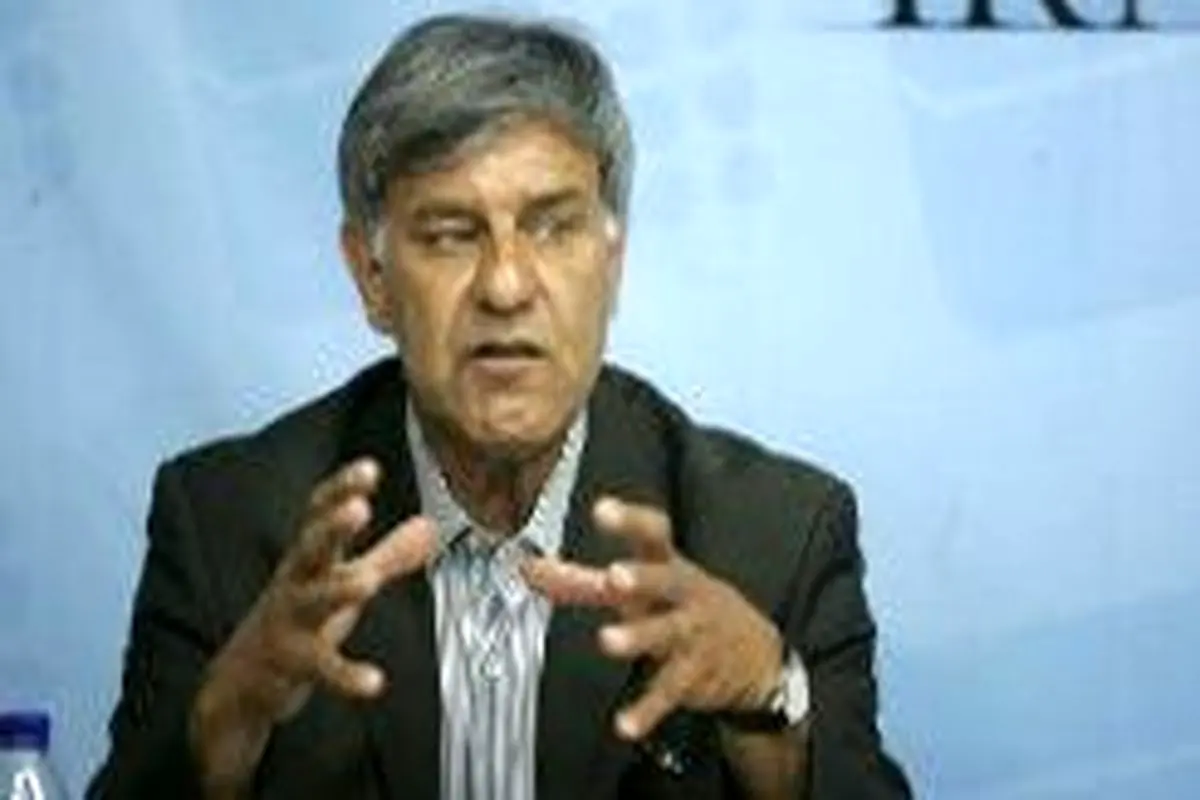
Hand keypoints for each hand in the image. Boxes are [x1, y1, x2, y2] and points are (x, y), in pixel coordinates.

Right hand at [190, 458, 435, 792]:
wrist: (240, 684)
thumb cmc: (301, 618)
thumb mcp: (343, 580)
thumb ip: (388, 555)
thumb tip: (431, 525)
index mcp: (309, 557)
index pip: (319, 514)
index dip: (341, 489)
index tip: (368, 467)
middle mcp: (294, 582)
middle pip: (309, 548)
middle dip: (331, 528)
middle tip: (358, 508)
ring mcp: (288, 622)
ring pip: (311, 602)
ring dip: (337, 590)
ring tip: (367, 583)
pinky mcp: (289, 664)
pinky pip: (319, 668)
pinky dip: (346, 675)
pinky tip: (375, 682)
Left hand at [522, 497, 783, 741]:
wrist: (756, 655)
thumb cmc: (683, 606)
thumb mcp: (641, 587)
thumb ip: (581, 581)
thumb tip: (529, 569)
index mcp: (669, 566)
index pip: (654, 535)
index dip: (630, 522)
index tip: (603, 510)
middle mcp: (683, 595)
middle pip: (665, 581)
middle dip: (641, 577)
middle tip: (614, 577)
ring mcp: (691, 635)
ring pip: (666, 634)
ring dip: (638, 637)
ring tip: (608, 641)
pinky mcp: (693, 676)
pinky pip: (667, 692)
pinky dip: (646, 710)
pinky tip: (623, 725)